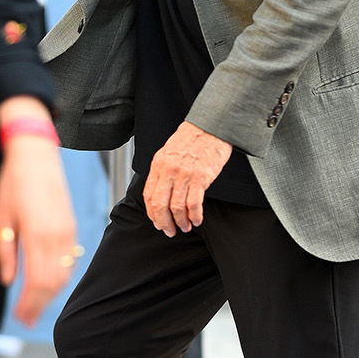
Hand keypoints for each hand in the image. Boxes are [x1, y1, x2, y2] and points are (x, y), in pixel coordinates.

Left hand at [0, 98, 78, 325]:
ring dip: (51, 293)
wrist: (36, 157)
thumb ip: (6, 252)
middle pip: (53, 282)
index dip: (29, 303)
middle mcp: (57, 236)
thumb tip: (8, 280)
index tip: (20, 316)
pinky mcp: (70, 226)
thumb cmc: (15, 183)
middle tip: (26, 319)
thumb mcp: (2, 219)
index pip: (37, 281)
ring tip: (36, 307)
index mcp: (37, 235)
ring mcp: (67, 231)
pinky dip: (60, 277)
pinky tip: (49, 284)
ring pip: (64, 273)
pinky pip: (69, 260)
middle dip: (39, 304)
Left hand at [143, 121, 231, 235]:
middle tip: (169, 231)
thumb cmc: (191, 138)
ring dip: (180, 221)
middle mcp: (169, 170)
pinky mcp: (200, 177)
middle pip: (160, 204)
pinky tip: (197, 220)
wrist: (210, 126)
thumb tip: (160, 193)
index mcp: (158, 164)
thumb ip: (163, 171)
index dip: (152, 213)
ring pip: (176, 207)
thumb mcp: (169, 152)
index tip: (157, 222)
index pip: (149, 195)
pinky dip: (194, 215)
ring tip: (185, 227)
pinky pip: (194, 203)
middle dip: (163, 222)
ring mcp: (184, 174)